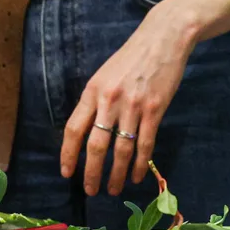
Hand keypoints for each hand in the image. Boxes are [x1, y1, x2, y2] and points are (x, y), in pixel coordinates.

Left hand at [60, 5, 197, 195]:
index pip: (73, 129)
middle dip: (90, 172)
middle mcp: (109, 100)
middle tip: (89, 191)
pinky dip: (139, 164)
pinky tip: (136, 176)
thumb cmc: (132, 57)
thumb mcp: (105, 74)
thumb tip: (88, 131)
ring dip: (116, 174)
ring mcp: (133, 106)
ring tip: (113, 190)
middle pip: (95, 145)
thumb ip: (96, 101)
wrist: (163, 38)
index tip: (67, 173)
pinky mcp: (154, 110)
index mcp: (92, 90)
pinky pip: (145, 145)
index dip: (68, 154)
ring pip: (121, 150)